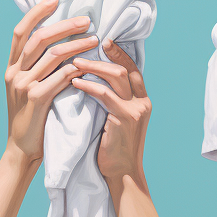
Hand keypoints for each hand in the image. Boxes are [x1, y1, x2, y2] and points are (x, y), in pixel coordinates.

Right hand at [6, 0, 95, 163]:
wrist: (22, 150)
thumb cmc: (31, 119)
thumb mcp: (27, 89)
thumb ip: (36, 68)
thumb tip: (58, 45)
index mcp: (11, 68)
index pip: (20, 31)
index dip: (37, 12)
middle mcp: (13, 73)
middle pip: (39, 38)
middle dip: (65, 25)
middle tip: (87, 20)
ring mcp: (23, 86)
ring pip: (52, 55)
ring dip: (76, 45)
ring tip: (95, 40)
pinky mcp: (36, 100)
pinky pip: (59, 77)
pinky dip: (75, 69)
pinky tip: (88, 65)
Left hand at [74, 41, 151, 185]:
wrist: (121, 174)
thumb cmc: (113, 149)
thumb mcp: (116, 120)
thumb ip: (112, 101)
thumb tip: (93, 81)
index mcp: (142, 101)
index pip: (132, 68)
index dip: (118, 53)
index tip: (103, 42)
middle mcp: (142, 103)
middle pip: (124, 68)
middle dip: (104, 56)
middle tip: (82, 48)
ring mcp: (135, 110)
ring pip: (116, 76)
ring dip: (93, 67)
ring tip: (74, 63)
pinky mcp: (124, 119)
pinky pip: (105, 95)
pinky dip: (88, 86)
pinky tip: (75, 83)